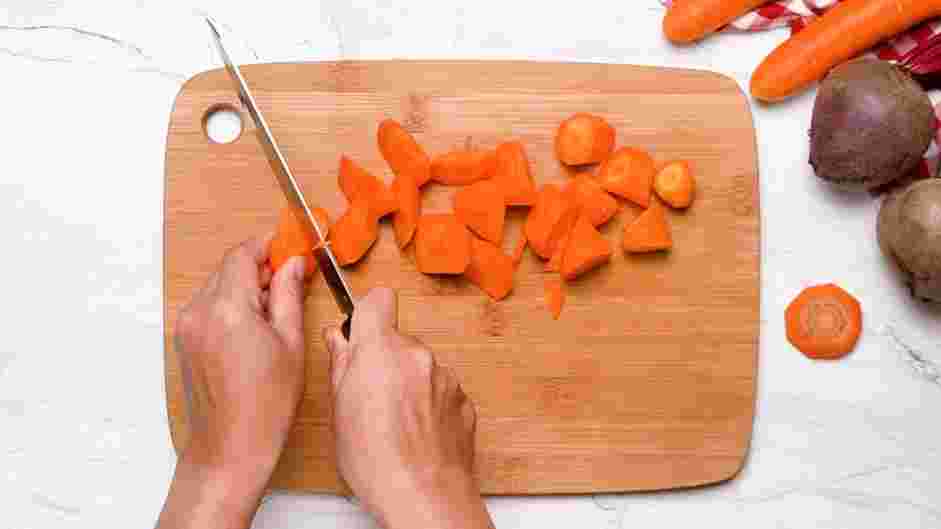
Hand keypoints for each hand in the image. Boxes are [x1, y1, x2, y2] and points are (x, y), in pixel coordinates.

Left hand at [157, 236, 308, 528]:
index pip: (243, 255)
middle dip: (259, 268)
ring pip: (218, 287)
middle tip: (290, 279)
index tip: (289, 248)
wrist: (229, 447)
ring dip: (245, 287)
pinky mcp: (184, 340)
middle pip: (228, 268)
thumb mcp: (290, 343)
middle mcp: (199, 312)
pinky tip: (255, 327)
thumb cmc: (265, 405)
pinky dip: (231, 305)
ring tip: (275, 310)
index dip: (268, 246)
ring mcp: (186, 326)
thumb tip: (292, 264)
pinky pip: (208, 307)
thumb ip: (288, 295)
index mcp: (228, 309)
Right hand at [324, 288, 493, 528]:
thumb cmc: (376, 460)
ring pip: (420, 367)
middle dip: (384, 359)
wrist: (422, 493)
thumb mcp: (339, 409)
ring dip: (408, 383)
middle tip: (369, 395)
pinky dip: (428, 404)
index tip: (361, 329)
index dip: (368, 312)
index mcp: (381, 350)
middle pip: (398, 340)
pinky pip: (439, 390)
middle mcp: (418, 355)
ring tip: (393, 422)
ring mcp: (444, 377)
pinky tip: (415, 432)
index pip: (379, 300)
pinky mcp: (462, 399)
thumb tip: (339, 341)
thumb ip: (341, 364)